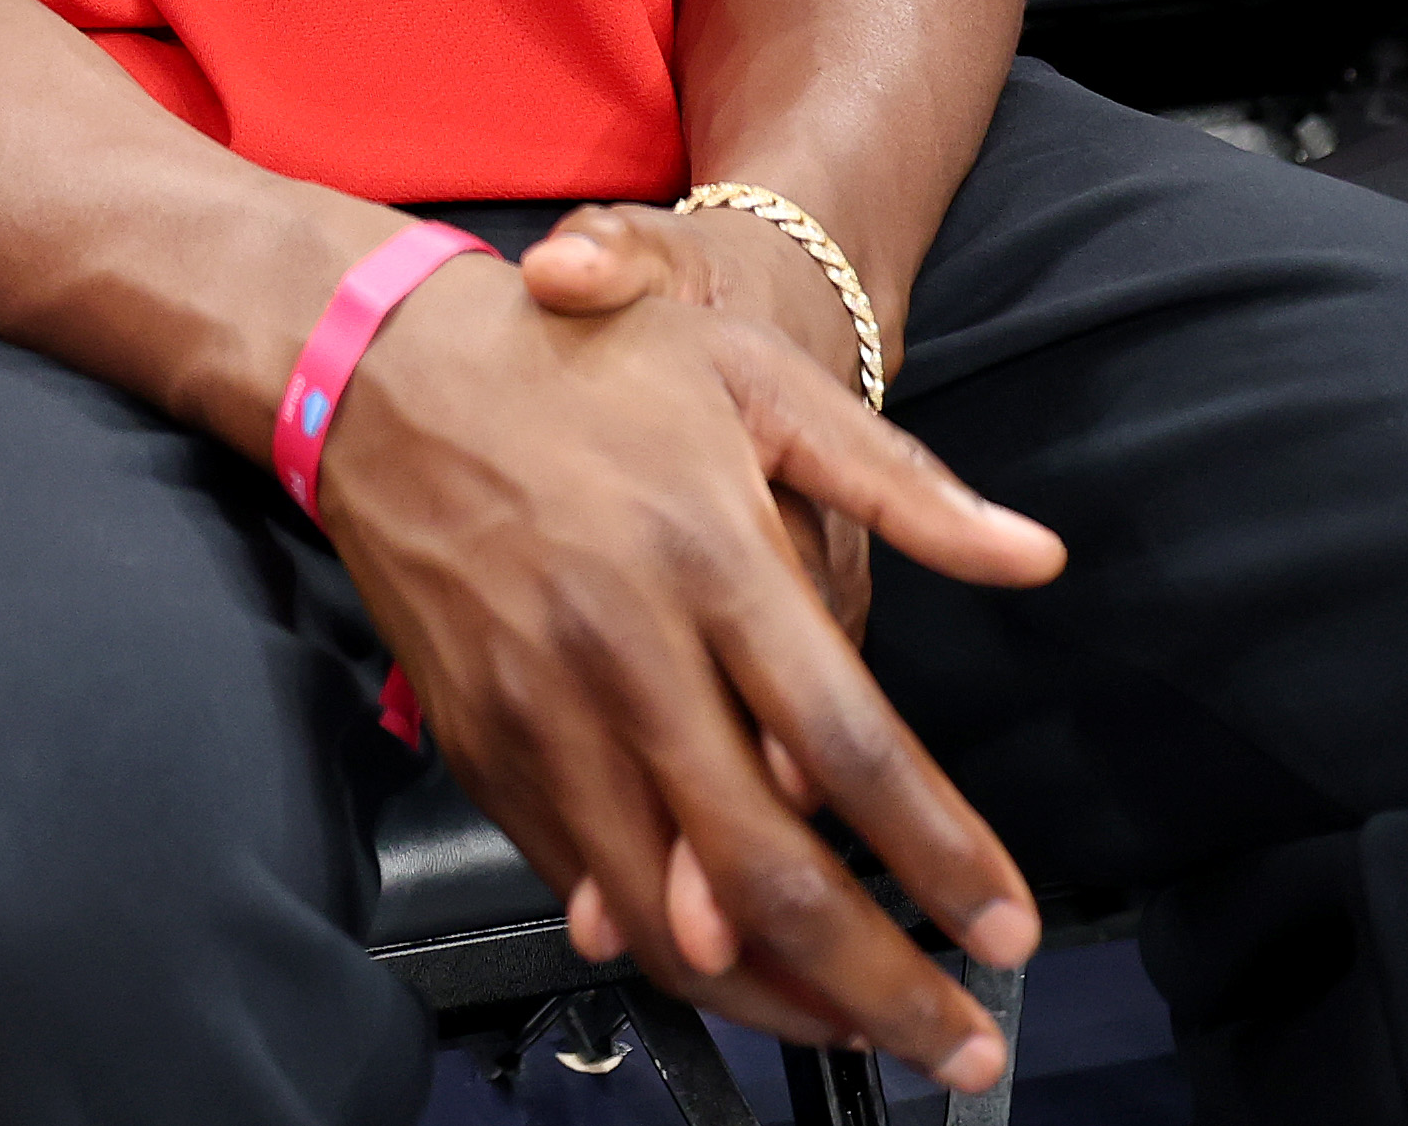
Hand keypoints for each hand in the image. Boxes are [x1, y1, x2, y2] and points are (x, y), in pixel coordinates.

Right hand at [314, 257, 1062, 1091]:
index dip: (940, 855)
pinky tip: (741, 978)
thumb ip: (899, 481)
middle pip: (767, 870)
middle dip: (881, 985)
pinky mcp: (482, 746)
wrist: (374, 368)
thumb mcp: (750, 377)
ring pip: (668, 913)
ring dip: (780, 1000)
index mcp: (705, 553)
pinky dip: (668, 955)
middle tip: (962, 1045)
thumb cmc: (571, 362)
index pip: (848, 744)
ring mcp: (539, 710)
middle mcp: (621, 649)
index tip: (1008, 928)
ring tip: (866, 1033)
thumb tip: (1033, 555)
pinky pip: (586, 885)